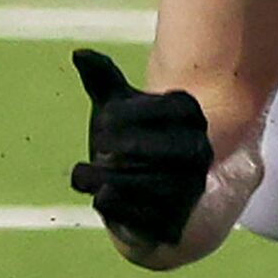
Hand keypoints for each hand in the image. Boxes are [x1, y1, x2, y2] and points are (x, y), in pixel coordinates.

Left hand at [65, 48, 212, 247]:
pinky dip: (118, 207)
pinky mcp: (175, 224)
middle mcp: (198, 153)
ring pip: (153, 184)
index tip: (104, 118)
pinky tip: (100, 195)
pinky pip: (148, 217)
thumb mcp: (117, 105)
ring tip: (84, 173)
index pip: (167, 111)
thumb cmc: (131, 139)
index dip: (125, 115)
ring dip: (110, 178)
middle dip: (123, 146)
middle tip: (97, 144)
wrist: (148, 194)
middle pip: (164, 149)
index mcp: (188, 116)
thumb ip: (101, 78)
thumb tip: (79, 53)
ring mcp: (189, 190)